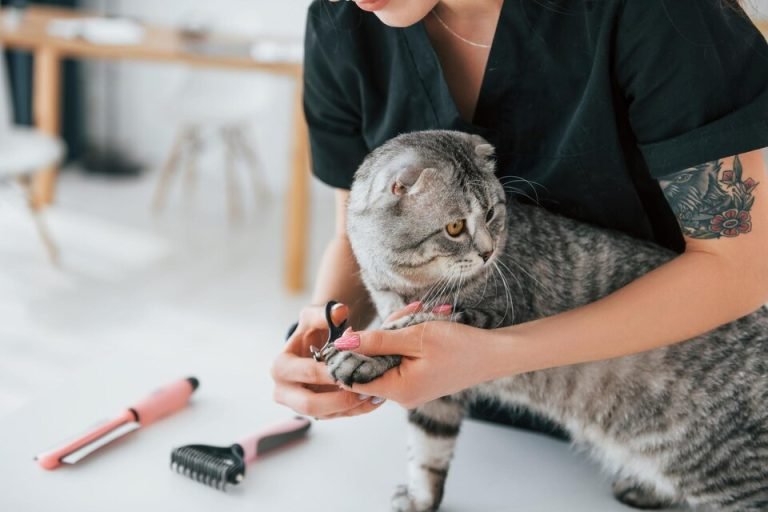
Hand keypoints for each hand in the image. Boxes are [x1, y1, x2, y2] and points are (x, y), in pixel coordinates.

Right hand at [271, 303, 384, 418]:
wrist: (313, 346)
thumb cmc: (312, 331)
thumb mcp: (315, 317)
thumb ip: (326, 313)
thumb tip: (340, 312)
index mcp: (280, 367)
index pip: (307, 373)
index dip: (331, 371)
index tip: (354, 367)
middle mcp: (284, 390)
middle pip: (310, 404)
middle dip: (339, 398)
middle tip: (364, 389)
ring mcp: (299, 405)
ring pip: (325, 415)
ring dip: (350, 407)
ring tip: (373, 394)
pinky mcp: (316, 412)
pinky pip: (337, 416)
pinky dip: (356, 410)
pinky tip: (374, 399)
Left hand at [333, 311, 495, 409]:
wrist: (494, 354)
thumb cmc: (460, 346)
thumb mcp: (415, 337)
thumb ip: (377, 341)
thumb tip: (344, 344)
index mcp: (399, 390)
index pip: (353, 379)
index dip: (347, 355)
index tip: (351, 330)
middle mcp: (402, 396)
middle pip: (371, 364)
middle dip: (381, 335)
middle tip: (407, 313)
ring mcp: (411, 390)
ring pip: (386, 358)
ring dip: (397, 332)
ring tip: (421, 313)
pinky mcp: (419, 381)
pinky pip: (401, 359)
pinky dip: (407, 340)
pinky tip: (423, 322)